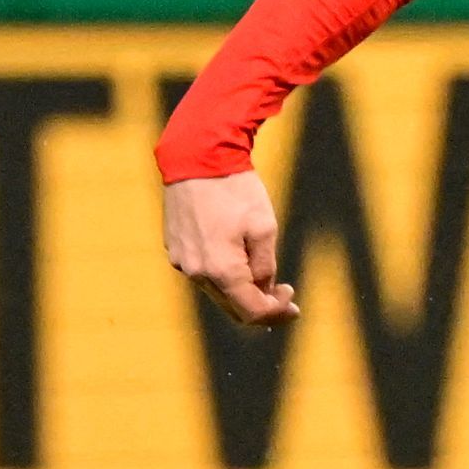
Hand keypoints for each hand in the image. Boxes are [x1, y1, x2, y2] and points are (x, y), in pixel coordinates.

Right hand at [165, 170, 296, 323]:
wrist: (196, 157)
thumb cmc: (235, 189)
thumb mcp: (264, 227)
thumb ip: (266, 266)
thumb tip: (263, 289)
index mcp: (221, 270)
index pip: (252, 311)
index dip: (277, 312)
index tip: (293, 299)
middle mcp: (197, 272)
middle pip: (233, 307)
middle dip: (261, 305)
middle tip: (285, 295)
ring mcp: (182, 262)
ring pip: (217, 291)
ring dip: (241, 290)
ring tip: (263, 274)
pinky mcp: (175, 249)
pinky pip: (203, 272)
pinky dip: (222, 274)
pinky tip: (237, 257)